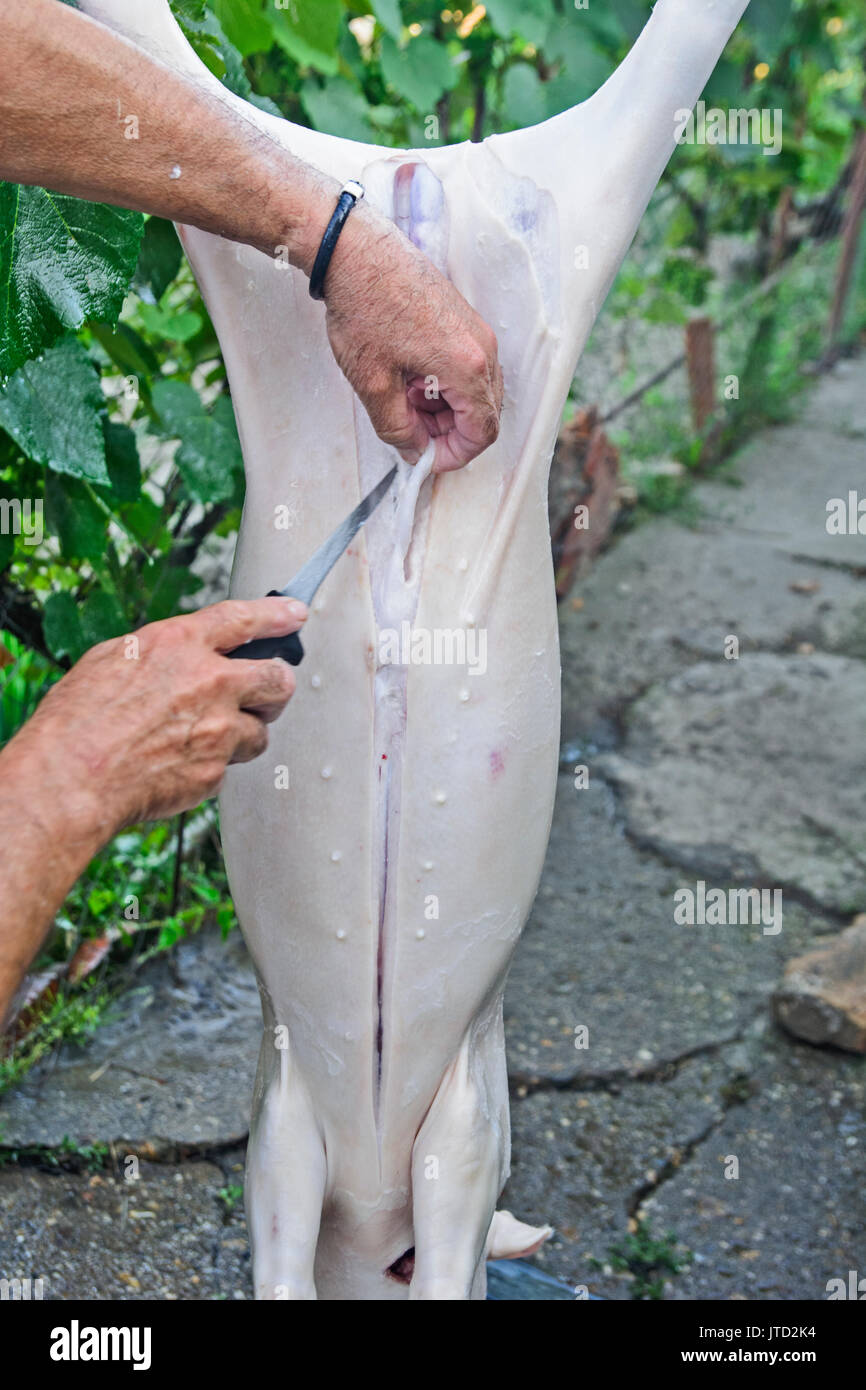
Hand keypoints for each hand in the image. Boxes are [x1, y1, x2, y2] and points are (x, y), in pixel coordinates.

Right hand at [16, 598, 306, 831]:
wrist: (71, 777)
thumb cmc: (77, 722)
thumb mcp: (112, 661)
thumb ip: (161, 656)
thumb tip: (180, 658)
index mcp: (178, 644)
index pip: (242, 619)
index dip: (275, 615)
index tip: (295, 614)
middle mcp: (209, 681)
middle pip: (277, 678)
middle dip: (276, 685)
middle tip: (264, 694)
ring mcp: (218, 728)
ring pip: (260, 730)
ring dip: (241, 735)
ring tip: (203, 740)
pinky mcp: (216, 770)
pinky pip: (229, 766)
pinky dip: (211, 767)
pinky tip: (178, 766)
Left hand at [322, 202, 503, 472]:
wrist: (354, 250)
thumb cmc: (362, 307)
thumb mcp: (372, 384)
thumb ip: (397, 428)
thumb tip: (413, 450)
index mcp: (465, 366)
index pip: (482, 431)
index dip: (456, 455)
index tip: (427, 460)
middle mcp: (482, 347)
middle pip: (485, 413)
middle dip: (450, 433)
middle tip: (410, 432)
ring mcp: (476, 330)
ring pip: (477, 392)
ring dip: (446, 409)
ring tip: (404, 401)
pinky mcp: (464, 319)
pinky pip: (468, 367)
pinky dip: (445, 385)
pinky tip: (410, 378)